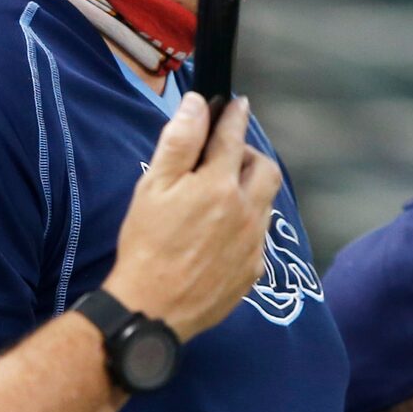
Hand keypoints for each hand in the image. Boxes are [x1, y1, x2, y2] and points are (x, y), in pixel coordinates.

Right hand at [102, 94, 283, 340]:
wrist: (153, 308)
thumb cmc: (147, 245)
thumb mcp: (153, 187)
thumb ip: (179, 142)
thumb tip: (197, 105)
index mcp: (219, 186)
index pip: (233, 137)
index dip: (234, 115)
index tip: (237, 103)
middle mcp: (246, 211)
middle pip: (265, 168)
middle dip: (249, 154)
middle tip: (226, 156)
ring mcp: (254, 243)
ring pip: (265, 202)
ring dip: (249, 190)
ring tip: (221, 195)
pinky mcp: (253, 270)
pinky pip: (259, 236)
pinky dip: (246, 224)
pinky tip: (221, 233)